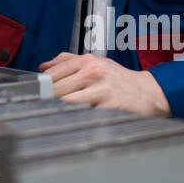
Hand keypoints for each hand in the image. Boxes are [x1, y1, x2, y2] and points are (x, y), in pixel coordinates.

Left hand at [38, 52, 171, 117]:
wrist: (150, 93)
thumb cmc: (119, 79)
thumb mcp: (96, 62)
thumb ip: (68, 61)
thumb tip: (43, 67)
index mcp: (87, 61)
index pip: (52, 74)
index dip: (40, 86)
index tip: (34, 94)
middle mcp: (93, 72)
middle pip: (56, 89)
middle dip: (47, 100)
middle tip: (42, 108)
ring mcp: (101, 90)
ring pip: (66, 103)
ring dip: (59, 110)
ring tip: (56, 116)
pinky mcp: (109, 107)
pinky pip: (84, 115)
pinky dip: (76, 119)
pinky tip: (74, 121)